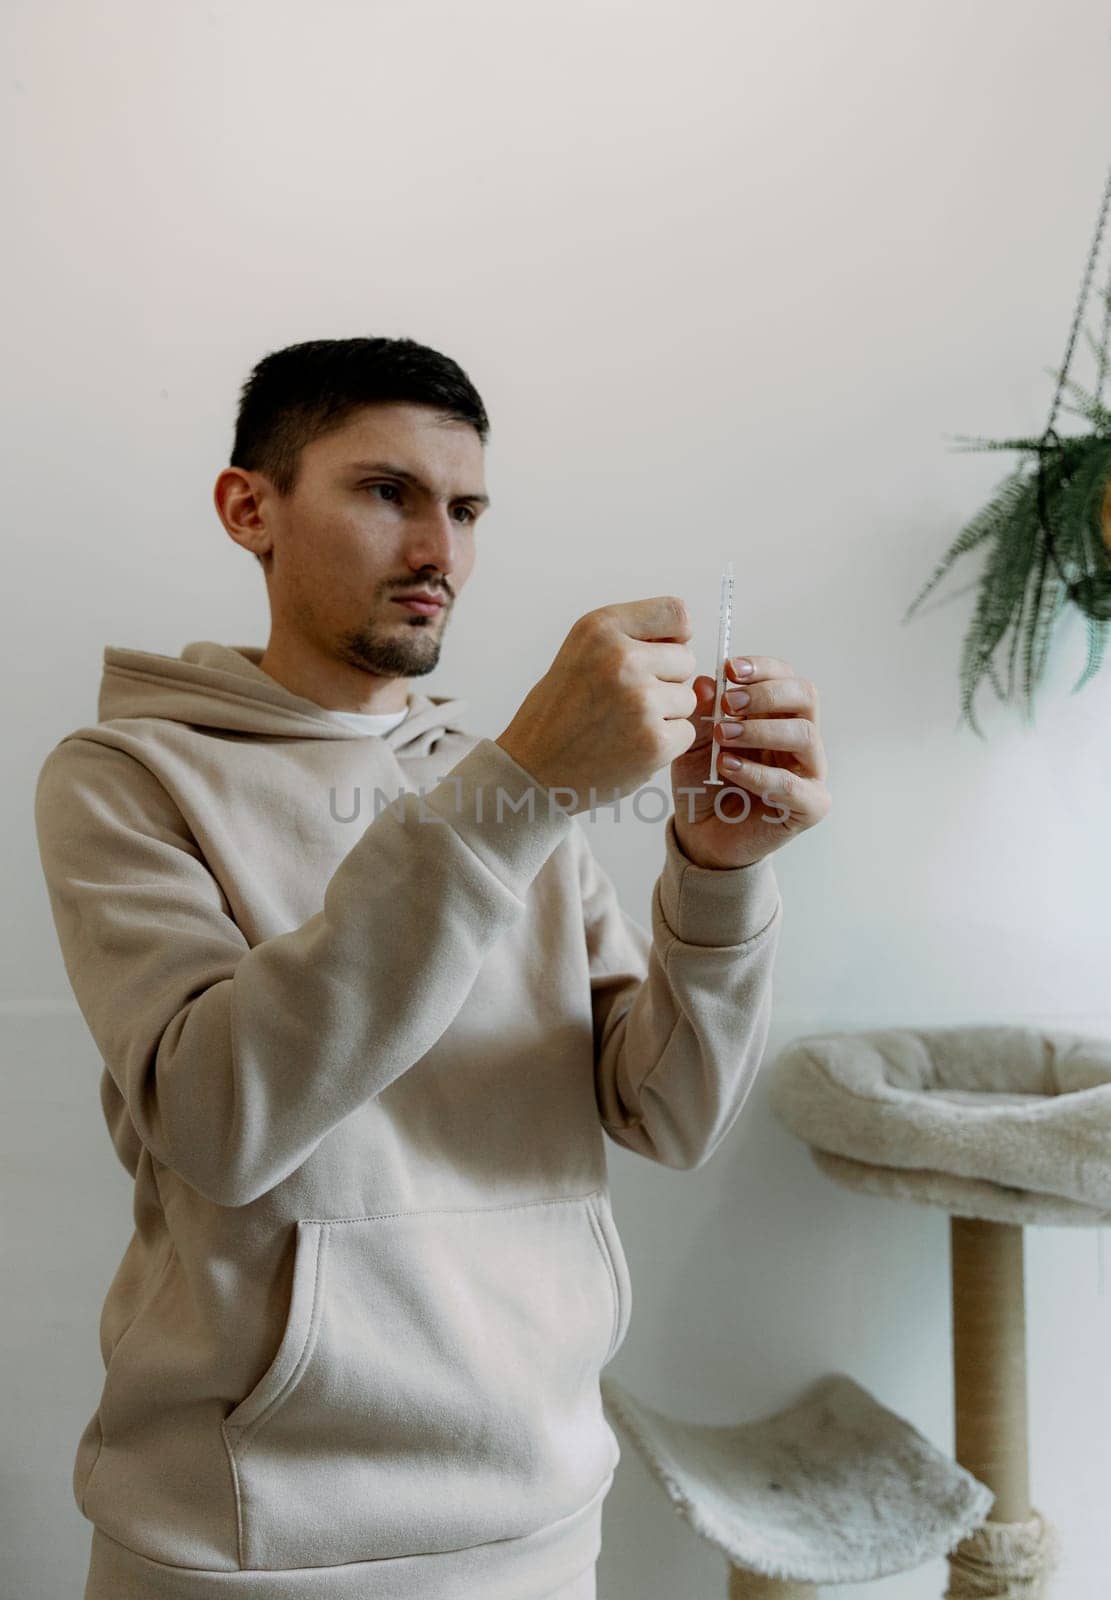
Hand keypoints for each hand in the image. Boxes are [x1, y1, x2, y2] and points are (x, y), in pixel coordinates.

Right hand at [495, 597, 697, 814]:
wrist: (533, 771)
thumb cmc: (557, 713)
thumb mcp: (581, 652)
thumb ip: (630, 638)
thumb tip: (685, 639)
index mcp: (600, 629)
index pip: (676, 613)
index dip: (673, 636)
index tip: (657, 654)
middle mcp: (622, 659)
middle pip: (686, 659)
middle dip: (666, 680)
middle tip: (625, 700)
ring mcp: (641, 701)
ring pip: (688, 698)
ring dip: (665, 713)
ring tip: (624, 724)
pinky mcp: (655, 742)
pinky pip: (687, 732)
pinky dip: (665, 743)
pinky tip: (631, 746)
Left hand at [670, 655, 830, 868]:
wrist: (701, 835)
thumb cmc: (703, 784)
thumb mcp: (694, 742)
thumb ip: (702, 712)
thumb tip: (707, 681)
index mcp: (778, 716)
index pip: (785, 678)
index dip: (762, 668)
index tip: (730, 668)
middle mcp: (800, 739)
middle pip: (805, 697)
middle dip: (767, 693)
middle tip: (730, 702)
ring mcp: (810, 772)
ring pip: (805, 734)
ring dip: (761, 730)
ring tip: (723, 736)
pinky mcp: (809, 806)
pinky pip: (792, 784)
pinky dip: (758, 773)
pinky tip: (728, 767)